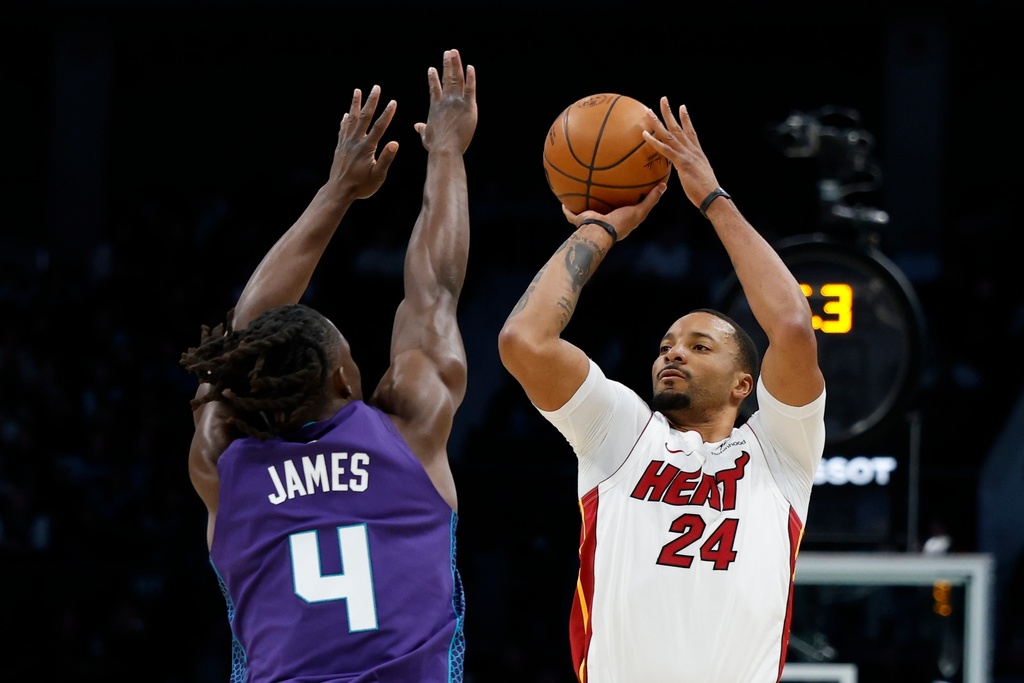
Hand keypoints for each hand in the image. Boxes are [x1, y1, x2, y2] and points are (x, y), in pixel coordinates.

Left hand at [327, 84, 398, 200]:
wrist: (339, 191)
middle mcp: (355, 142)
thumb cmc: (361, 186)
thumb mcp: (378, 176)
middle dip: (371, 101)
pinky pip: (343, 129)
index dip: (387, 114)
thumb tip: (394, 143)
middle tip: (376, 87)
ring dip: (355, 104)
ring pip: (351, 119)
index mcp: (367, 148)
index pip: (379, 127)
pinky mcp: (340, 147)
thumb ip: (386, 159)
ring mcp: (346, 143)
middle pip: (364, 117)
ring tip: (357, 91)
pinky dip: (345, 120)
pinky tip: (346, 114)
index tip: (392, 102)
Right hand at [414, 49, 477, 153]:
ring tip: (455, 53)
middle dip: (447, 64)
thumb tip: (416, 126)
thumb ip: (422, 129)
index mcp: (435, 107)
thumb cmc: (435, 145)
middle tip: (448, 53)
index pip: (434, 88)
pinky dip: (471, 77)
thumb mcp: (426, 136)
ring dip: (456, 64)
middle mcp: (445, 101)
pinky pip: (470, 88)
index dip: (432, 78)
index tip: (431, 69)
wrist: (446, 148)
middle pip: (446, 78)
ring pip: (457, 79)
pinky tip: (470, 67)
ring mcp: (456, 102)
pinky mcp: (468, 106)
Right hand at [561, 182, 667, 240]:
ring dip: (582, 204)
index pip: (620, 209)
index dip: (622, 201)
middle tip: (601, 187)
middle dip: (601, 200)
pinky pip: (570, 213)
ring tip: (580, 190)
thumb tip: (663, 186)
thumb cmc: (621, 223)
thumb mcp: (640, 211)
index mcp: (618, 220)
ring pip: (585, 211)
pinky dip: (566, 209)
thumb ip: (651, 200)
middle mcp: (604, 221)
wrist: (601, 230)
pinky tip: (562, 200)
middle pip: (602, 209)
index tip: (623, 190)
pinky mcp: (579, 220)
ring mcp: (591, 221)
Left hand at [643, 98, 720, 209]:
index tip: (682, 107)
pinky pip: (665, 149)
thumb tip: (688, 172)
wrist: (713, 197)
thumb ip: (692, 171)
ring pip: (670, 134)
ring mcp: (687, 155)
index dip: (686, 119)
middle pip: (679, 127)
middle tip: (663, 99)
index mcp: (698, 152)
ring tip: (648, 111)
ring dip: (658, 122)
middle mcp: (692, 150)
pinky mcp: (681, 163)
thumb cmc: (706, 192)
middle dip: (670, 112)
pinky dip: (654, 141)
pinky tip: (644, 134)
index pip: (691, 132)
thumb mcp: (699, 177)